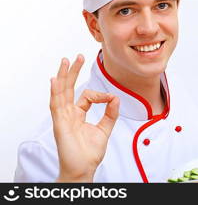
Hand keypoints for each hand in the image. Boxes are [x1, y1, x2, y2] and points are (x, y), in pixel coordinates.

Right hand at [49, 55, 119, 181]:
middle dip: (73, 72)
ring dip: (63, 76)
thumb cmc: (89, 153)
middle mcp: (68, 114)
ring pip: (61, 92)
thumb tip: (116, 97)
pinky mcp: (60, 124)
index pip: (87, 96)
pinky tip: (55, 80)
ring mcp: (63, 118)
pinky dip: (55, 92)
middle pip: (69, 88)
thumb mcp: (105, 129)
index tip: (111, 99)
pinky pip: (56, 105)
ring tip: (65, 61)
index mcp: (78, 114)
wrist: (84, 168)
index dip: (101, 95)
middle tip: (77, 57)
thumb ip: (110, 114)